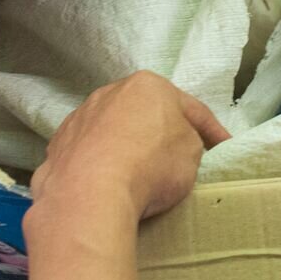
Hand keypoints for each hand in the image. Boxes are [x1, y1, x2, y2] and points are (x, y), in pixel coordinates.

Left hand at [29, 71, 230, 222]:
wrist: (90, 194)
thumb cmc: (151, 165)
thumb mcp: (192, 152)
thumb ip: (189, 140)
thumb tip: (172, 145)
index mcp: (148, 85)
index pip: (190, 108)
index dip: (212, 130)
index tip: (223, 148)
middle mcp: (109, 93)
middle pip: (145, 114)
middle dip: (161, 133)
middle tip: (178, 158)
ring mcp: (78, 119)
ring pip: (111, 132)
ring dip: (125, 147)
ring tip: (136, 175)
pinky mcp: (57, 147)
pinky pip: (87, 155)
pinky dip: (98, 165)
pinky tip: (105, 184)